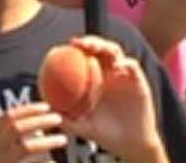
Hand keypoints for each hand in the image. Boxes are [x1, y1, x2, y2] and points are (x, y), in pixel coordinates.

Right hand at [0, 103, 67, 162]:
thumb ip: (1, 136)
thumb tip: (26, 124)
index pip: (8, 118)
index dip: (29, 110)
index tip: (46, 106)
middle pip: (18, 128)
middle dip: (40, 121)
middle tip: (58, 119)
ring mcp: (1, 162)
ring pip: (26, 147)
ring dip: (47, 141)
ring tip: (62, 139)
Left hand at [60, 37, 165, 159]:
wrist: (130, 144)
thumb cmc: (105, 134)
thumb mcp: (82, 127)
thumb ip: (66, 120)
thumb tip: (46, 111)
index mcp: (95, 80)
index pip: (86, 58)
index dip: (77, 49)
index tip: (66, 46)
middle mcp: (109, 74)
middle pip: (100, 49)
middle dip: (90, 41)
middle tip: (78, 43)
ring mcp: (124, 76)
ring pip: (115, 52)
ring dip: (105, 46)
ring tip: (95, 48)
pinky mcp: (138, 81)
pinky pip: (132, 66)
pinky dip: (124, 63)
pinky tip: (116, 68)